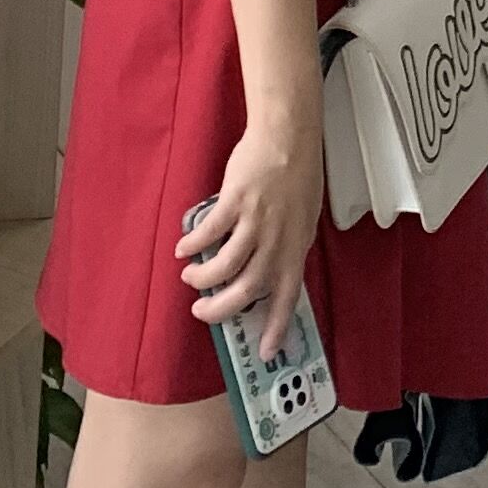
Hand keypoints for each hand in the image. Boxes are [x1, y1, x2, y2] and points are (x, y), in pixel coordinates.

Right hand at [180, 119, 321, 363]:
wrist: (289, 134)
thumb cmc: (298, 175)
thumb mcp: (303, 218)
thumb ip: (287, 246)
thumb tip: (268, 274)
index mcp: (297, 246)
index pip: (289, 296)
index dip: (277, 327)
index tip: (267, 353)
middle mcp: (279, 238)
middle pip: (248, 288)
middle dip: (221, 308)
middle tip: (202, 312)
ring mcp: (258, 219)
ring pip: (226, 265)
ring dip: (203, 278)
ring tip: (191, 278)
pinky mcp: (237, 200)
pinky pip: (210, 232)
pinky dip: (193, 245)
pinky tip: (183, 248)